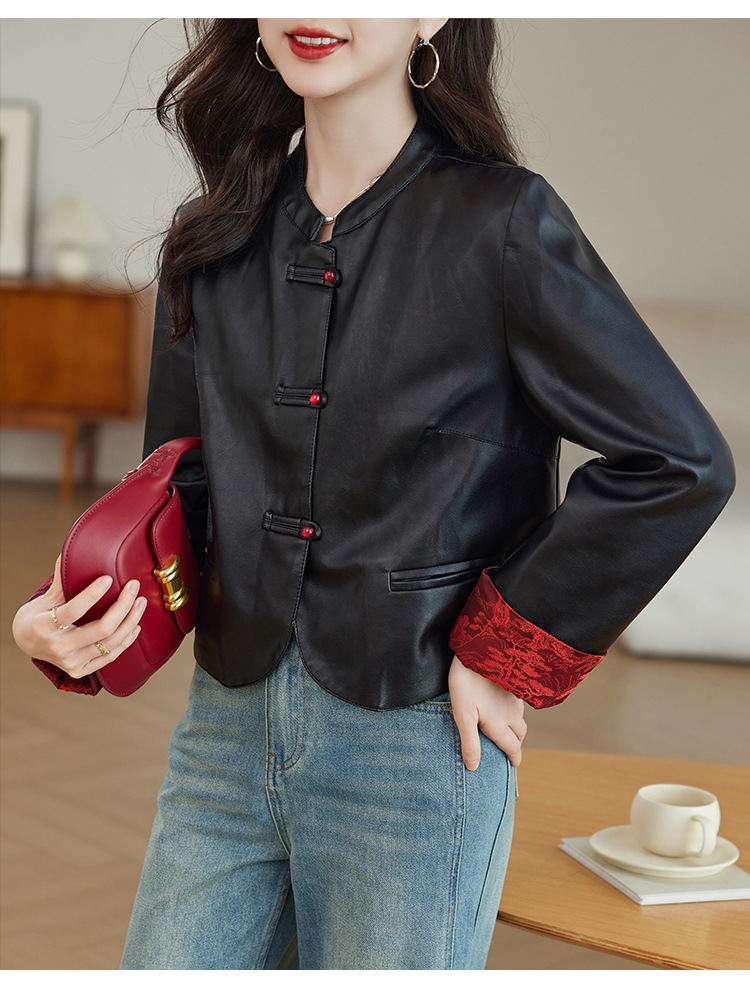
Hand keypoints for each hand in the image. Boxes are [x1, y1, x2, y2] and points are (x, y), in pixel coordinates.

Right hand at [12, 553, 146, 678]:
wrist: (27, 645)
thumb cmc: (36, 618)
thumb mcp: (42, 599)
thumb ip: (60, 580)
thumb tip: (69, 552)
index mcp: (44, 627)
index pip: (73, 611)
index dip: (92, 595)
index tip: (109, 579)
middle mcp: (59, 647)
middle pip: (101, 629)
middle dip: (123, 606)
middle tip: (134, 587)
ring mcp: (71, 662)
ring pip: (110, 643)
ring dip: (130, 621)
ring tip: (140, 603)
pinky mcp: (81, 670)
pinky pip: (109, 657)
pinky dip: (126, 641)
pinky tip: (135, 625)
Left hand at [448, 655, 526, 769]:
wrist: (477, 652)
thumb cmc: (466, 684)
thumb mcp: (463, 716)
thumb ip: (470, 743)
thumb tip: (474, 768)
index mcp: (499, 725)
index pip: (513, 747)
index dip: (514, 758)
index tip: (515, 765)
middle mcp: (511, 714)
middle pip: (520, 734)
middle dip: (517, 744)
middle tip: (510, 749)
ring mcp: (514, 698)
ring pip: (521, 718)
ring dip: (517, 728)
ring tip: (507, 729)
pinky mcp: (513, 684)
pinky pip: (519, 703)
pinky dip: (516, 711)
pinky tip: (506, 705)